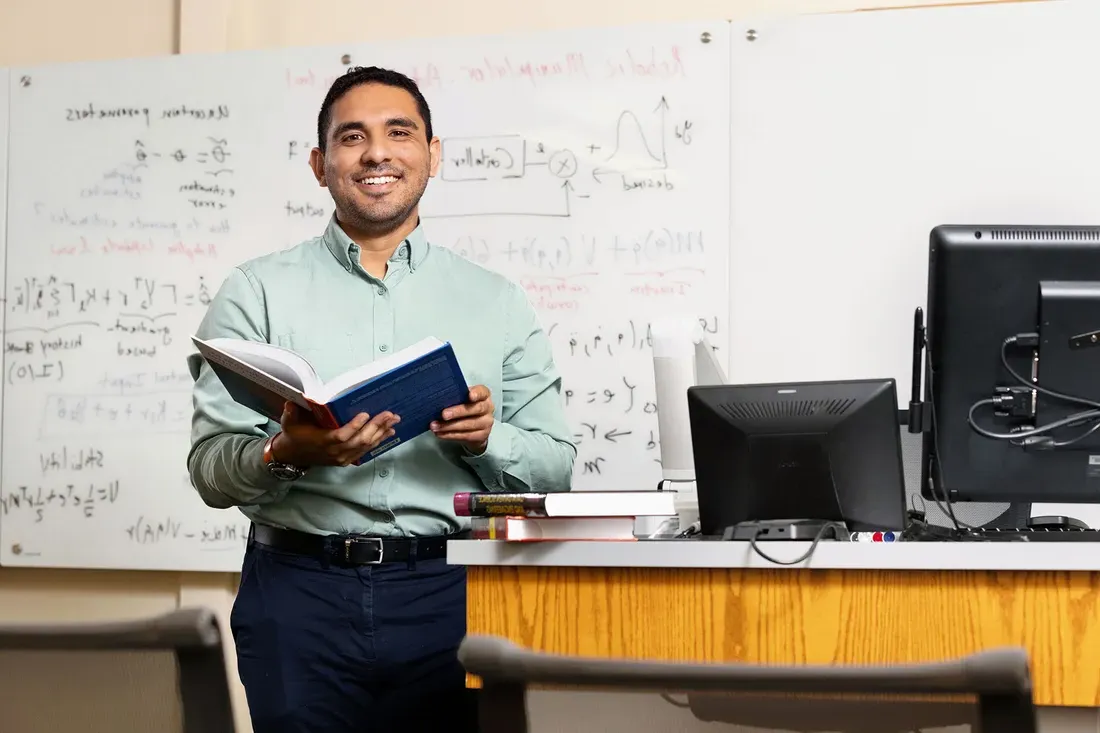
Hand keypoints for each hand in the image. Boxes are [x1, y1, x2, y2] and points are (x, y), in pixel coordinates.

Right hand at [272, 401, 399, 466]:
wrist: (292, 456)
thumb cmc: (294, 436)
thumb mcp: (289, 423)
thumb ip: (291, 414)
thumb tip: (292, 403)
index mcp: (322, 442)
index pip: (341, 436)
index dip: (354, 427)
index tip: (365, 414)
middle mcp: (335, 452)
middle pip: (359, 441)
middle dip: (376, 427)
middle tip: (389, 414)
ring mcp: (342, 458)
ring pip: (365, 446)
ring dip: (381, 433)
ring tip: (393, 421)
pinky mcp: (347, 460)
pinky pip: (365, 451)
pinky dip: (378, 441)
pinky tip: (388, 433)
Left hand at [430, 385, 493, 453]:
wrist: (474, 428)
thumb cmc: (466, 409)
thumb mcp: (462, 399)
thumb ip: (455, 397)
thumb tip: (436, 400)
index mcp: (484, 395)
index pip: (482, 392)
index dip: (476, 393)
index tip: (470, 395)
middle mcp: (488, 408)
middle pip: (475, 409)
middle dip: (458, 412)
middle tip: (444, 414)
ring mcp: (486, 422)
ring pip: (469, 424)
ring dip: (450, 426)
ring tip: (436, 426)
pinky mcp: (482, 435)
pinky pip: (466, 436)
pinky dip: (451, 435)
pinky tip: (441, 433)